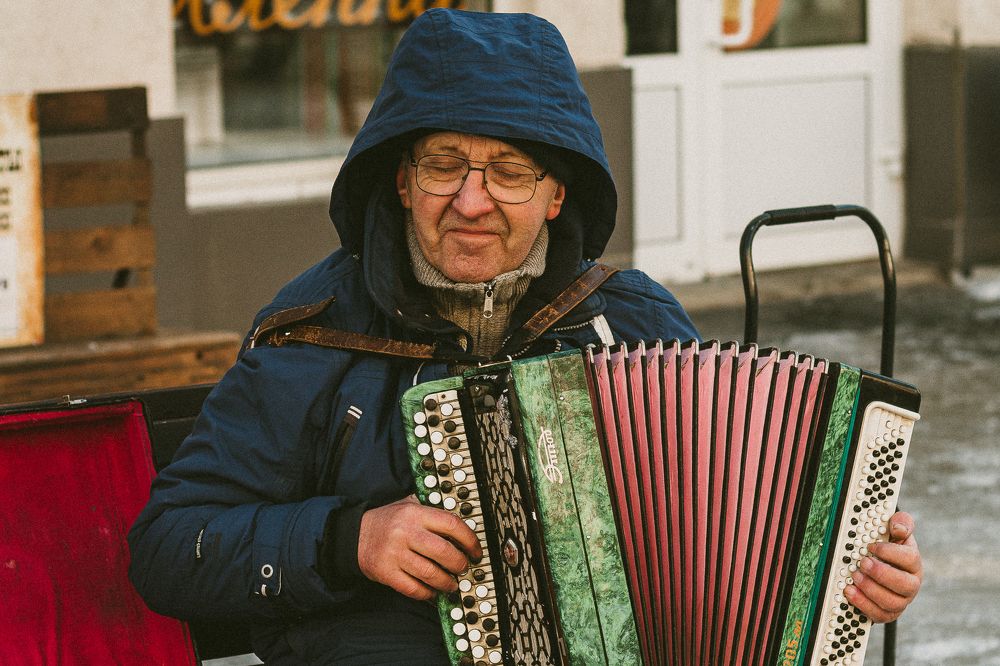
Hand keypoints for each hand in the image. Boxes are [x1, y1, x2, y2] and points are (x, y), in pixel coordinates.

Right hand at [357, 495, 482, 599]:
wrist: (354, 535)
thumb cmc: (388, 521)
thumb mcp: (408, 505)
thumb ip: (432, 509)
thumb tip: (464, 523)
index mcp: (415, 513)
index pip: (451, 525)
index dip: (469, 540)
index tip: (475, 551)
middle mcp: (405, 532)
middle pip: (444, 552)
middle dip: (460, 564)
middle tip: (464, 568)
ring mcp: (395, 554)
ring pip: (431, 574)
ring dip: (447, 582)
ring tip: (452, 584)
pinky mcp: (386, 573)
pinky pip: (414, 588)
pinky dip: (428, 593)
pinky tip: (433, 591)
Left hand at [844, 510, 921, 622]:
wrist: (877, 565)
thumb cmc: (887, 548)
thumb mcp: (894, 531)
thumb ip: (901, 523)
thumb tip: (898, 527)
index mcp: (913, 563)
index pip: (910, 558)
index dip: (890, 552)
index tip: (872, 545)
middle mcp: (910, 584)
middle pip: (905, 585)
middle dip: (881, 574)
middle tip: (862, 563)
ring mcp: (900, 600)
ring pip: (893, 603)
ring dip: (871, 589)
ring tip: (855, 576)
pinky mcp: (887, 613)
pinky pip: (879, 615)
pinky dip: (863, 604)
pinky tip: (850, 591)